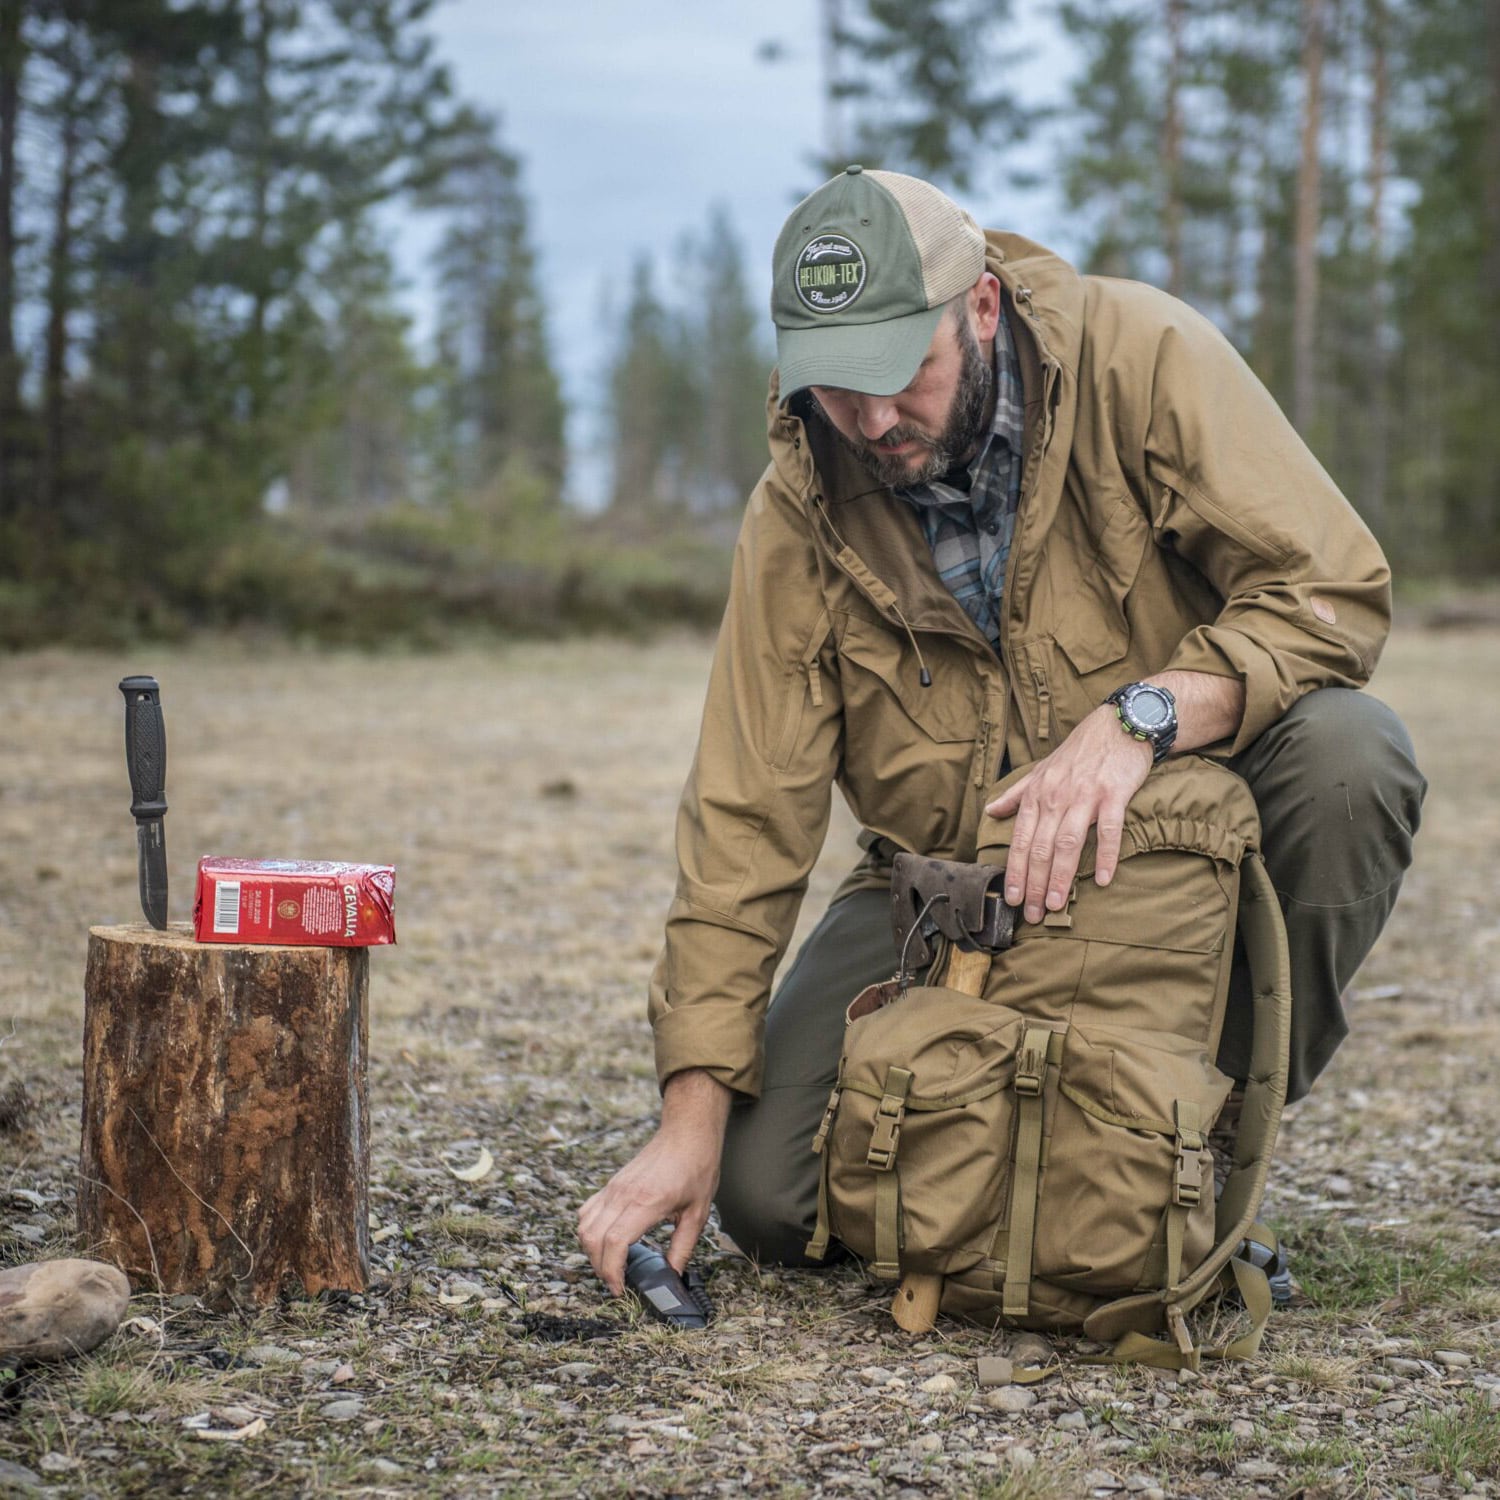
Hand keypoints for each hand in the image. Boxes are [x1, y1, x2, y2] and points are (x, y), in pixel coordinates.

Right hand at [577, 1069, 729, 1294]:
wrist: (687, 1135)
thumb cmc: (696, 1168)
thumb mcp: (698, 1214)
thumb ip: (682, 1248)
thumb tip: (672, 1275)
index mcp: (646, 1202)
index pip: (615, 1242)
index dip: (612, 1271)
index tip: (620, 1288)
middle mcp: (623, 1194)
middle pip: (593, 1238)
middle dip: (600, 1268)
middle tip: (617, 1282)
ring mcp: (614, 1187)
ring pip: (584, 1226)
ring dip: (591, 1251)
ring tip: (611, 1265)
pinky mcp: (612, 1184)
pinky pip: (587, 1211)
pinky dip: (589, 1231)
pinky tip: (606, 1241)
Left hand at [984, 705, 1151, 923]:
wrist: (1118, 725)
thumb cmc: (1078, 752)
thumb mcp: (1041, 769)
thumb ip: (1016, 794)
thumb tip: (991, 810)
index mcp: (1037, 795)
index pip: (1021, 840)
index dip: (1015, 871)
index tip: (1012, 899)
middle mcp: (1057, 797)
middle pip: (1042, 848)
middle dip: (1035, 884)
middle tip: (1033, 914)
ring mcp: (1085, 796)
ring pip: (1069, 843)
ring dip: (1062, 877)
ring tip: (1057, 905)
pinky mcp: (1113, 794)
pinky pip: (1109, 830)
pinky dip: (1106, 856)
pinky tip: (1102, 880)